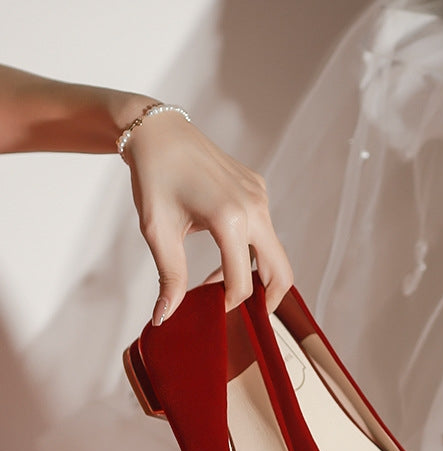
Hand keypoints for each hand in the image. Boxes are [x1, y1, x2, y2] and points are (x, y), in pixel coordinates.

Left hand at [125, 110, 292, 324]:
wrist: (160, 133)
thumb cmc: (154, 178)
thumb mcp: (158, 231)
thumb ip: (169, 277)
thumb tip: (165, 317)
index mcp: (230, 219)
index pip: (242, 282)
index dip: (228, 305)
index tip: (210, 312)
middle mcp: (254, 208)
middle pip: (281, 271)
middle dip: (268, 300)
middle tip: (246, 316)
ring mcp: (260, 197)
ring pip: (274, 252)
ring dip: (254, 274)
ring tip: (220, 282)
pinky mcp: (258, 190)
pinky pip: (265, 230)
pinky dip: (250, 250)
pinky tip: (222, 251)